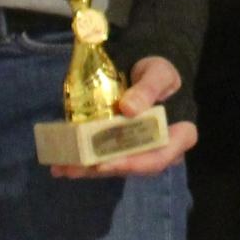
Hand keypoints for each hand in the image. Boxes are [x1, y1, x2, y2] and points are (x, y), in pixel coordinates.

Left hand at [50, 57, 199, 178]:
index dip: (135, 164)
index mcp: (179, 135)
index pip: (162, 156)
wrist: (145, 70)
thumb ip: (148, 89)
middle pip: (133, 166)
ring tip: (63, 168)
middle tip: (76, 167)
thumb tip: (129, 109)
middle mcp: (159, 149)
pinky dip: (83, 163)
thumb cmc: (158, 72)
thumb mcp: (159, 73)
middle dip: (103, 169)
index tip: (107, 164)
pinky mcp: (121, 149)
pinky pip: (104, 159)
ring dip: (88, 170)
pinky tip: (61, 165)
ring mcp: (139, 151)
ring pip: (115, 166)